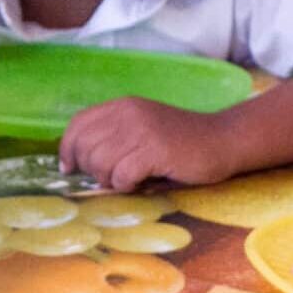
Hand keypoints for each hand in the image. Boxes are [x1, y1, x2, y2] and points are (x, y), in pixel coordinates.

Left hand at [60, 97, 235, 192]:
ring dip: (111, 180)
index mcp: (122, 106)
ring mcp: (142, 131)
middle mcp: (128, 113)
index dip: (68, 149)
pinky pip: (122, 176)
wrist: (223, 141)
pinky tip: (142, 182)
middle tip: (114, 178)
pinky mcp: (156, 151)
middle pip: (85, 148)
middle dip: (93, 170)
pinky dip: (127, 186)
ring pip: (101, 163)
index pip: (78, 125)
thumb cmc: (182, 143)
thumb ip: (113, 138)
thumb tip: (78, 164)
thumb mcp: (142, 130)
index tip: (71, 168)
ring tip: (130, 180)